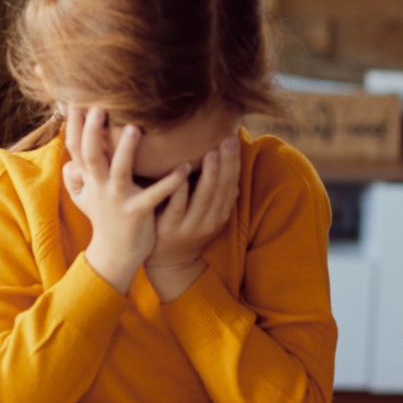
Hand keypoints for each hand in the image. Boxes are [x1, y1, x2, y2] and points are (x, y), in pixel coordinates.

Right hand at [64, 107, 188, 294]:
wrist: (115, 255)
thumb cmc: (104, 218)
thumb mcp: (84, 196)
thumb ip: (76, 176)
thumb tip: (68, 158)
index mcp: (89, 178)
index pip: (76, 146)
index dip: (73, 124)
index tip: (74, 99)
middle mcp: (100, 186)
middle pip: (92, 154)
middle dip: (92, 131)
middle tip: (99, 106)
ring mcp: (118, 199)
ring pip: (119, 171)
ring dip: (127, 150)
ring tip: (137, 128)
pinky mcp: (138, 213)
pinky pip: (155, 195)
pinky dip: (170, 182)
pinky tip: (185, 167)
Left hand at [145, 135, 240, 301]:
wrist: (168, 263)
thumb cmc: (187, 228)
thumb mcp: (208, 215)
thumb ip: (218, 196)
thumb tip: (234, 177)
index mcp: (220, 213)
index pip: (231, 184)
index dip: (234, 163)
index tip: (234, 140)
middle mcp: (209, 220)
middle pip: (221, 189)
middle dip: (226, 164)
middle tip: (227, 140)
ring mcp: (189, 225)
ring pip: (203, 198)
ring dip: (209, 176)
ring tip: (211, 154)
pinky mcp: (169, 229)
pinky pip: (176, 207)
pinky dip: (180, 191)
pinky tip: (181, 175)